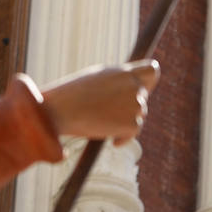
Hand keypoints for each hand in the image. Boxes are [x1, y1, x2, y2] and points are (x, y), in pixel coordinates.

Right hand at [42, 60, 160, 145]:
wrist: (59, 111)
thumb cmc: (73, 95)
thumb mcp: (97, 79)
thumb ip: (119, 81)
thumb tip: (134, 89)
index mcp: (124, 72)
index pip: (152, 71)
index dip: (148, 82)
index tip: (140, 89)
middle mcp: (133, 86)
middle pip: (143, 99)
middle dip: (129, 106)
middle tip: (106, 112)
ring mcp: (135, 105)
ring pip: (139, 116)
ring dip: (125, 121)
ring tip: (102, 121)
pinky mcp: (132, 124)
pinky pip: (134, 133)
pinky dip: (123, 138)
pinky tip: (111, 140)